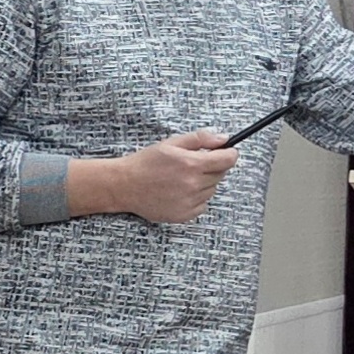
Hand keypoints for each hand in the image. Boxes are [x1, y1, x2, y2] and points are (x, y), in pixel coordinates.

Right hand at [92, 130, 239, 222]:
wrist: (124, 185)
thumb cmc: (146, 163)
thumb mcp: (171, 144)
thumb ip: (200, 139)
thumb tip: (224, 139)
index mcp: (191, 164)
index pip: (228, 160)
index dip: (229, 154)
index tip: (227, 152)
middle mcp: (193, 184)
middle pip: (221, 174)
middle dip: (212, 167)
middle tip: (193, 164)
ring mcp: (190, 201)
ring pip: (211, 190)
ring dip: (203, 183)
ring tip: (181, 179)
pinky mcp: (185, 215)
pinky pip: (202, 205)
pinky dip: (196, 198)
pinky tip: (178, 192)